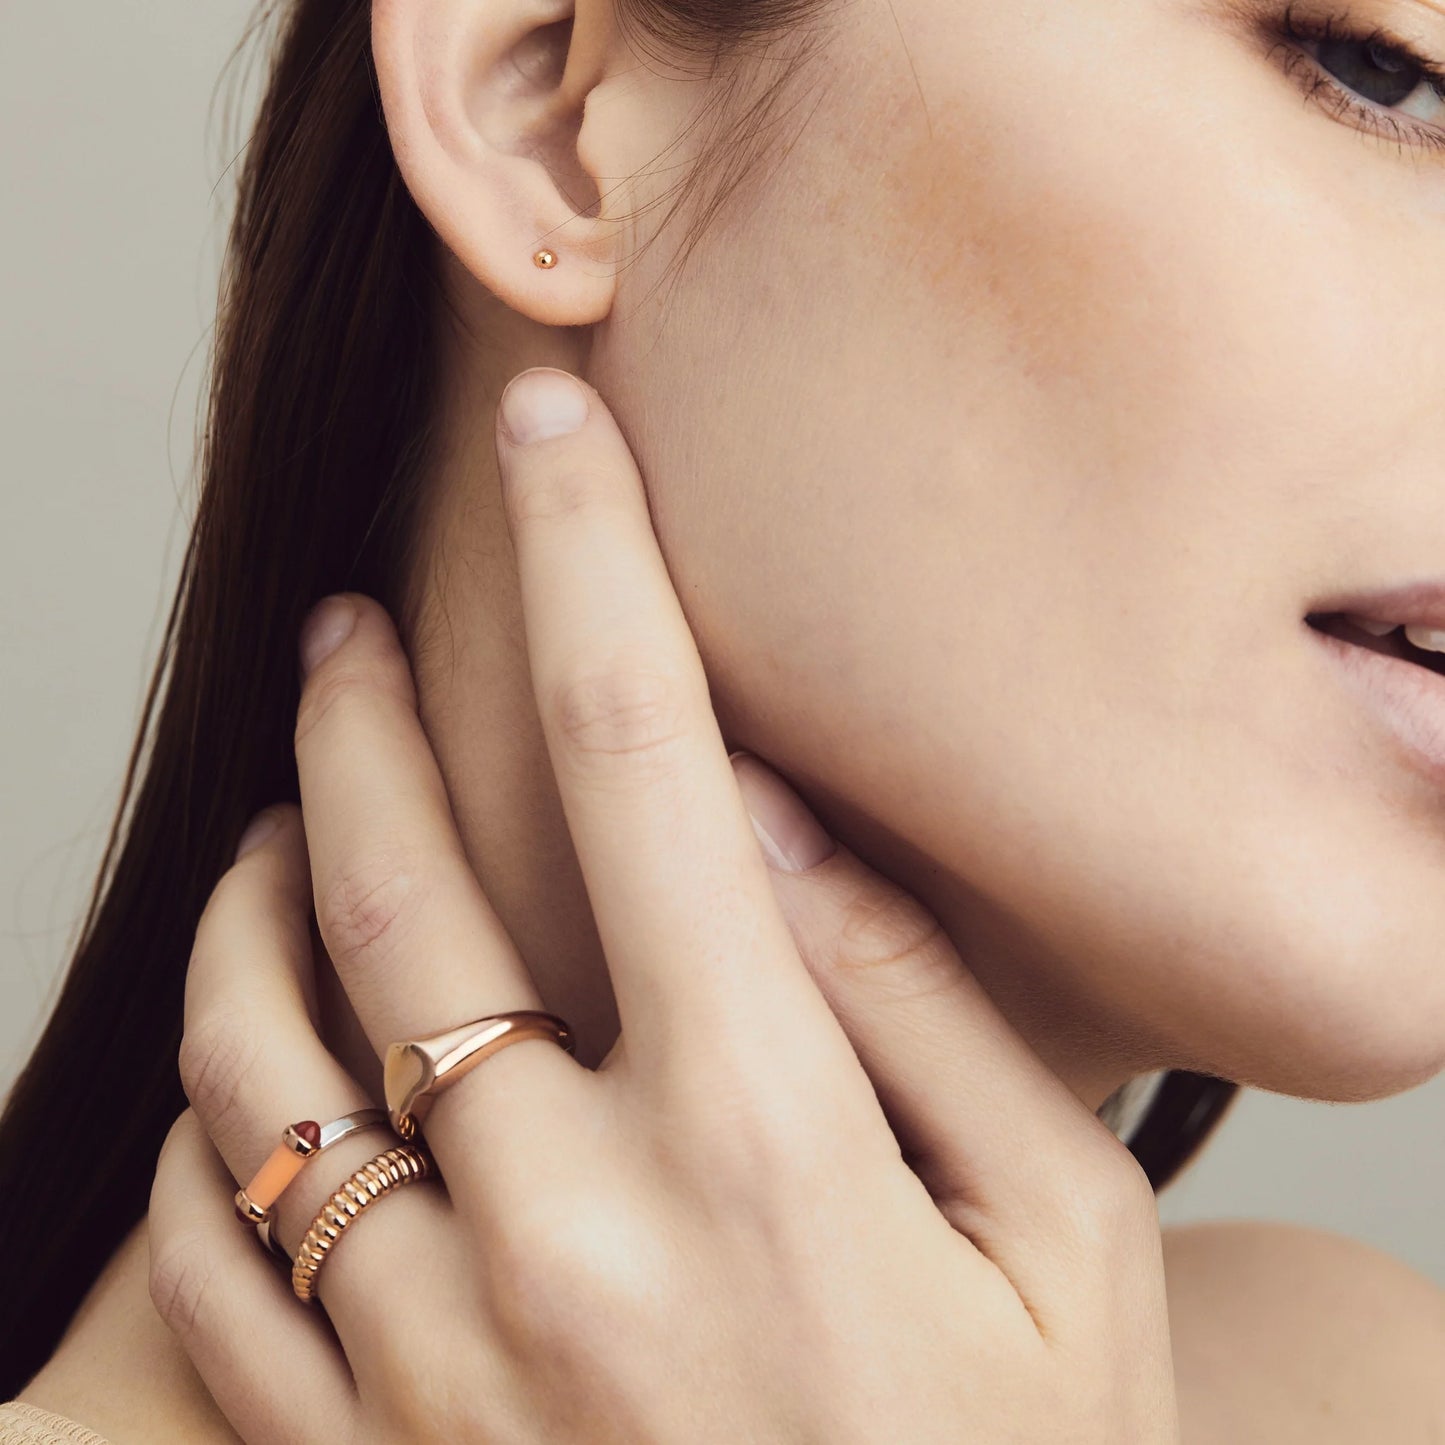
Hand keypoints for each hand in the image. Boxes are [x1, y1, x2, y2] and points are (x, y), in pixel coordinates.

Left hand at [147, 367, 1179, 1442]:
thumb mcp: (1070, 1242)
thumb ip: (927, 1010)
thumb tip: (778, 822)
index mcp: (761, 1141)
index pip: (643, 756)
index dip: (594, 558)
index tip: (550, 430)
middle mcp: (565, 1229)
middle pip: (395, 879)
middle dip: (352, 713)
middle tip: (341, 633)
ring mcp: (437, 1362)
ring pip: (256, 1053)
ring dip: (246, 900)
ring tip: (270, 829)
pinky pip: (218, 1246)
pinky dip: (216, 1116)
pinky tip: (256, 1067)